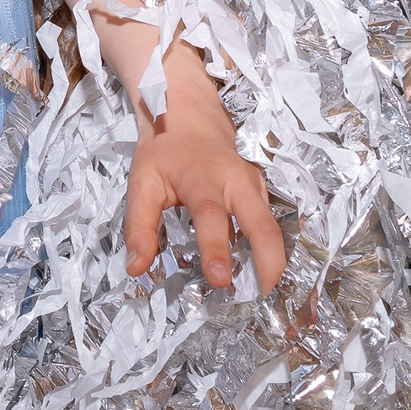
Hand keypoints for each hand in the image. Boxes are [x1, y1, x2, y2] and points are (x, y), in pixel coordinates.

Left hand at [122, 68, 286, 291]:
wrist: (188, 112)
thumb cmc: (163, 150)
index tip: (220, 280)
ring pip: (272, 225)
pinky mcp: (260, 189)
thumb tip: (137, 269)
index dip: (217, 249)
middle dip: (269, 262)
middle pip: (263, 225)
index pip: (212, 217)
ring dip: (273, 260)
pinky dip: (269, 248)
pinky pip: (269, 222)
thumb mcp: (142, 183)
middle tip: (264, 297)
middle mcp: (236, 182)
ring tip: (264, 294)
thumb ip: (140, 227)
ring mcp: (254, 184)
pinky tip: (260, 272)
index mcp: (203, 179)